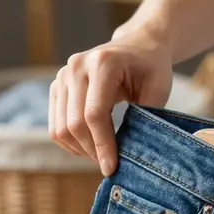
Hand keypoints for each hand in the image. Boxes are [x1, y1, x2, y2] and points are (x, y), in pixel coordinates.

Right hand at [49, 32, 173, 175]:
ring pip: (60, 128)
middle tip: (109, 166)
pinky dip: (70, 143)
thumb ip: (145, 117)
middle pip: (74, 123)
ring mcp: (63, 75)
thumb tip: (129, 154)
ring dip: (80, 150)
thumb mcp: (158, 89)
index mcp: (102, 63)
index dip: (102, 145)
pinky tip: (89, 147)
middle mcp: (76, 66)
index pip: (94, 114)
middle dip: (91, 151)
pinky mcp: (56, 87)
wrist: (137, 45)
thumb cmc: (151, 68)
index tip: (112, 167)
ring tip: (101, 156)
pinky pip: (55, 125)